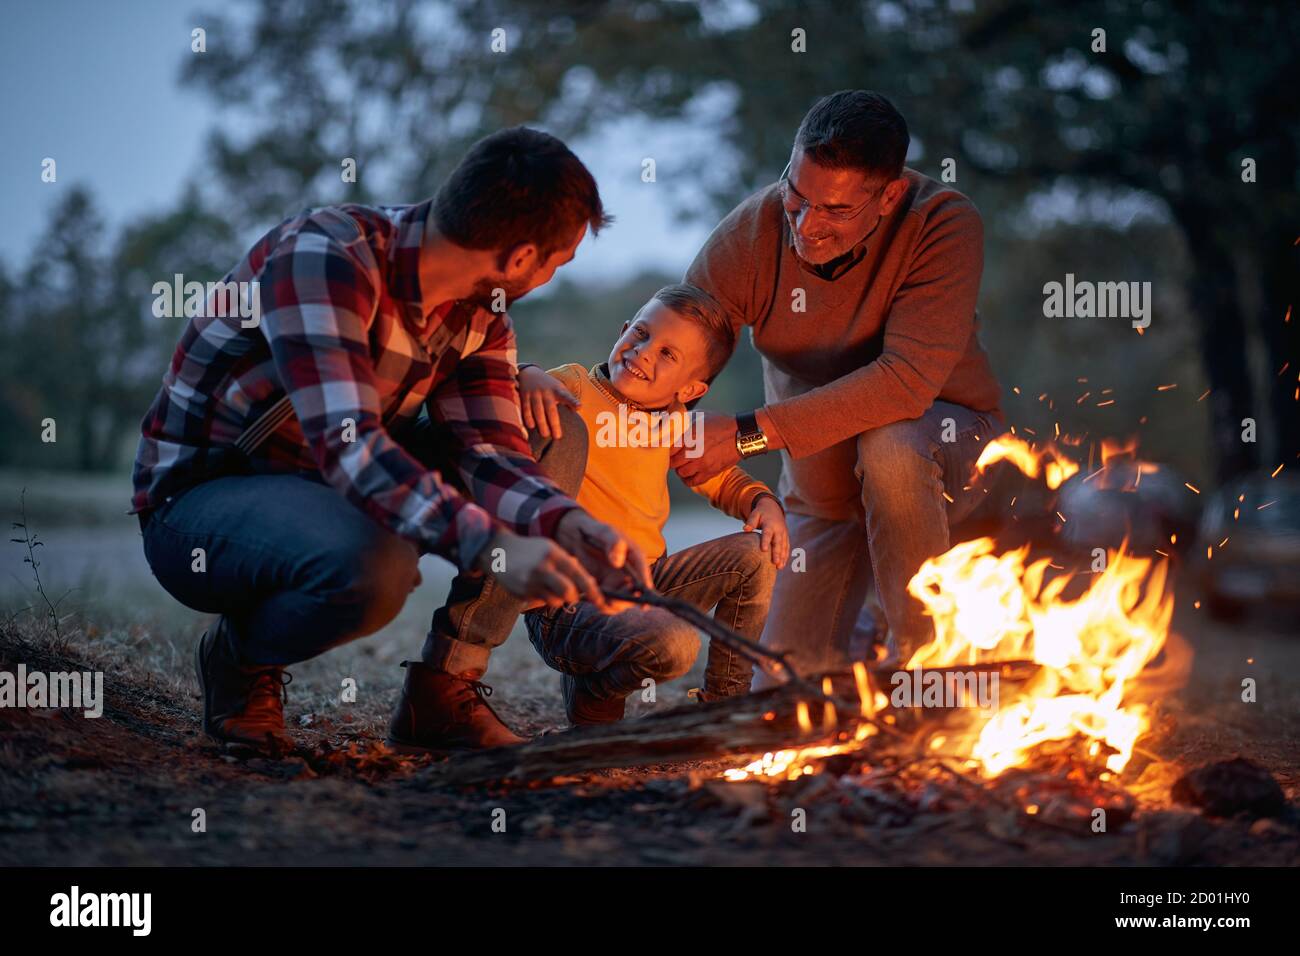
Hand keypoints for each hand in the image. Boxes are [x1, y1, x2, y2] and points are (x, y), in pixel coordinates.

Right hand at [476, 528, 603, 609]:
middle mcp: (542, 568)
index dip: (592, 590)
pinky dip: (543, 597)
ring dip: (557, 597)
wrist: (498, 551)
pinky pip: (541, 602)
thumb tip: (588, 585)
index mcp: (553, 554)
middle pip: (568, 593)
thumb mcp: (550, 548)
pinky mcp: (521, 593)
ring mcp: (531, 582)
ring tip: (548, 585)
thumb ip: (567, 564)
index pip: (578, 575)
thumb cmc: (530, 550)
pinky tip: (535, 585)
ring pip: (555, 601)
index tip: (601, 600)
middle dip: (573, 596)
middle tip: (571, 593)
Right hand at [518, 365, 578, 438]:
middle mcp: (546, 392)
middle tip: (557, 436)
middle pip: (551, 409)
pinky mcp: (524, 396)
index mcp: (557, 390)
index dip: (573, 401)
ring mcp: (534, 393)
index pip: (566, 396)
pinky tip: (531, 427)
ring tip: (545, 435)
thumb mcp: (560, 388)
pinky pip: (526, 409)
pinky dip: (528, 418)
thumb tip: (579, 409)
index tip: (579, 407)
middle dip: (554, 424)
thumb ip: (568, 398)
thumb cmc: (549, 385)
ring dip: (541, 424)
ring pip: (538, 411)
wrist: (529, 373)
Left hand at [554, 510, 653, 613]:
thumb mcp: (604, 532)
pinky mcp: (604, 588)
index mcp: (635, 557)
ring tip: (596, 593)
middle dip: (626, 600)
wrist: (575, 535)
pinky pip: (605, 602)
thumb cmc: (594, 530)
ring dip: (611, 603)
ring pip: (620, 602)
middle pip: (635, 594)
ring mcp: (616, 582)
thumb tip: (618, 563)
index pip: (643, 575)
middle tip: (611, 599)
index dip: (645, 590)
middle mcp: (629, 572)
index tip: (643, 603)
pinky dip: (598, 601)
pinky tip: (588, 593)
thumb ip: (613, 543)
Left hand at [671, 410, 739, 485]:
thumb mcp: (699, 416)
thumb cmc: (720, 423)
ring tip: (684, 464)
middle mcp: (693, 451)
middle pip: (672, 462)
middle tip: (676, 456)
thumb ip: (683, 420)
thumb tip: (670, 420)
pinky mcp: (710, 472)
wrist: (741, 433)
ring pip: (681, 473)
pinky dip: (688, 479)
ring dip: (680, 469)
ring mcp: (701, 463)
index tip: (668, 448)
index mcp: (688, 436)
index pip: (667, 449)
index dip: (666, 449)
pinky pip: (692, 482)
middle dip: (673, 459)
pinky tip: (689, 473)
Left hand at [744, 495, 789, 568]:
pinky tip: (782, 565)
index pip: (768, 533)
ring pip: (784, 546)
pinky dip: (785, 556)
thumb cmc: (761, 513)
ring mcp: (783, 534)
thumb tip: (745, 529)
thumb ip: (750, 522)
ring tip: (779, 567)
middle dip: (777, 553)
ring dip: (782, 557)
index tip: (763, 550)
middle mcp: (778, 529)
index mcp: (770, 524)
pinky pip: (786, 547)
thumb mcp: (755, 514)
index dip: (766, 541)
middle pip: (778, 542)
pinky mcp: (785, 537)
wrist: (773, 508)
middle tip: (775, 563)